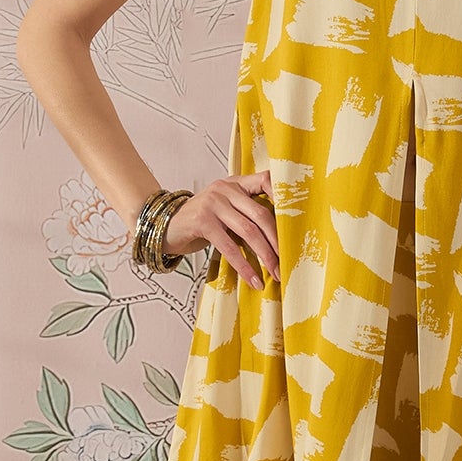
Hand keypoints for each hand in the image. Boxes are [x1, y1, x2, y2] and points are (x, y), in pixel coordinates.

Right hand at [165, 169, 277, 287]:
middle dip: (277, 242)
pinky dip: (243, 266)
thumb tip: (278, 239)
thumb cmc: (200, 222)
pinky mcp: (203, 221)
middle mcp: (226, 189)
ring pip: (249, 232)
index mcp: (235, 184)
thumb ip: (245, 214)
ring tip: (274, 274)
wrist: (164, 226)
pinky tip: (252, 280)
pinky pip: (229, 247)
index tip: (297, 219)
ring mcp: (213, 203)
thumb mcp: (224, 211)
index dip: (283, 195)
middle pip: (261, 214)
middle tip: (287, 262)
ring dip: (264, 256)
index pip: (265, 180)